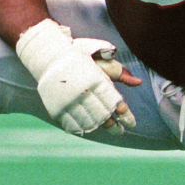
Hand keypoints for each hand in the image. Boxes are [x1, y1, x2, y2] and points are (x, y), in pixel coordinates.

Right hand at [16, 20, 139, 134]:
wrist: (46, 54)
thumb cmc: (77, 55)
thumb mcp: (101, 58)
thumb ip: (120, 71)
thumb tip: (139, 82)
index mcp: (95, 80)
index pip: (114, 103)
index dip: (125, 115)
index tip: (131, 122)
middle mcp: (83, 93)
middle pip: (103, 116)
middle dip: (114, 126)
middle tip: (120, 131)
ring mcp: (68, 102)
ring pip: (88, 122)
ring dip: (99, 128)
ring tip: (107, 130)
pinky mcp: (57, 108)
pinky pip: (71, 124)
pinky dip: (82, 128)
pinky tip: (88, 128)